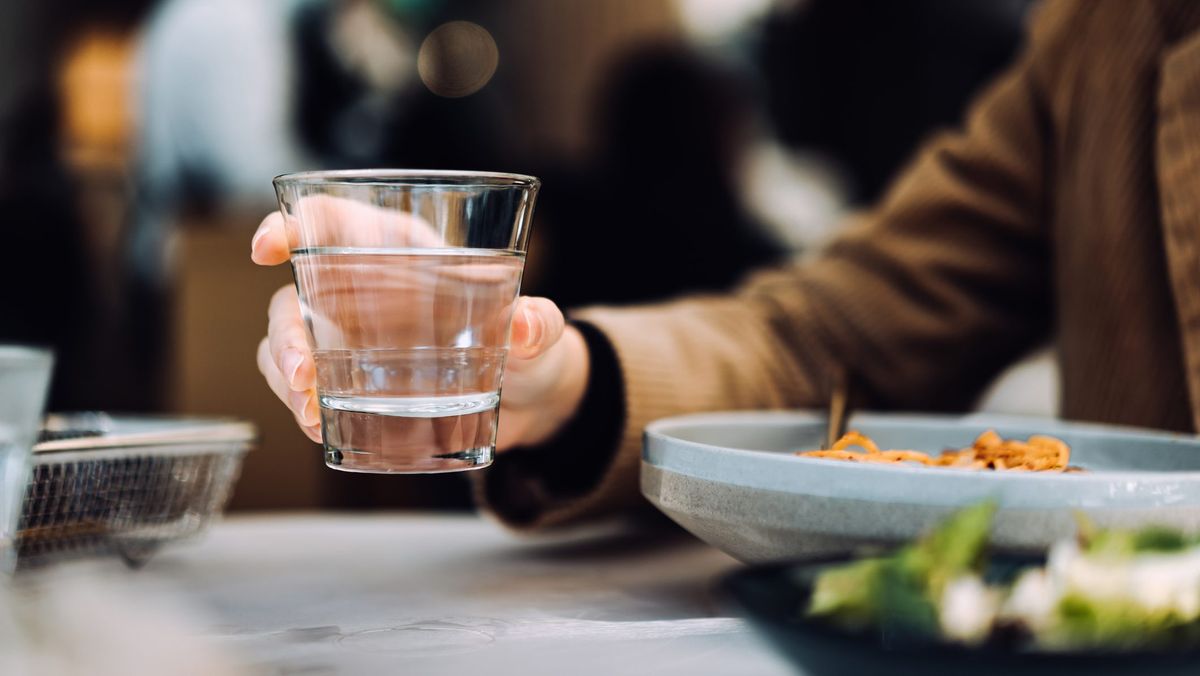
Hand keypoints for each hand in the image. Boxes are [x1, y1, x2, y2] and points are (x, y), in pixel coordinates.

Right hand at [251, 200, 589, 449]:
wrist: (530, 403)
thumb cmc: (529, 348)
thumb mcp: (541, 336)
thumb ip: (540, 324)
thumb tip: (526, 324)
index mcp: (403, 251)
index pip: (332, 221)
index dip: (291, 225)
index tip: (268, 248)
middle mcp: (364, 291)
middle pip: (296, 296)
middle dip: (285, 333)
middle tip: (303, 374)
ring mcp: (352, 340)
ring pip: (288, 345)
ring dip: (285, 378)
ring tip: (312, 415)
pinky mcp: (353, 383)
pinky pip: (304, 388)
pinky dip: (300, 407)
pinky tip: (320, 428)